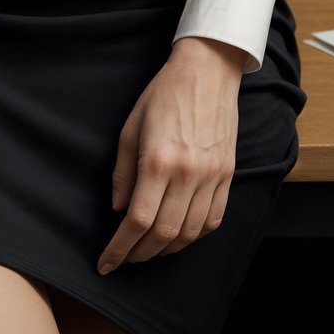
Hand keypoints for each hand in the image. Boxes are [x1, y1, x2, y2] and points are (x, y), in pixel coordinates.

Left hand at [97, 36, 245, 273]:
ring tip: (148, 250)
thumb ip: (123, 171)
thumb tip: (119, 209)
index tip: (106, 263)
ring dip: (166, 250)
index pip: (137, 221)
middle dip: (139, 255)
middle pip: (162, 234)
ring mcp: (211, 177)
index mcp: (158, 161)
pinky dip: (194, 236)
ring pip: (189, 234)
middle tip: (124, 259)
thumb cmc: (163, 93)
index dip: (119, 248)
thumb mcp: (131, 126)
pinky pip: (213, 220)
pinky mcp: (227, 175)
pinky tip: (179, 236)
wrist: (208, 71)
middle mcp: (187, 174)